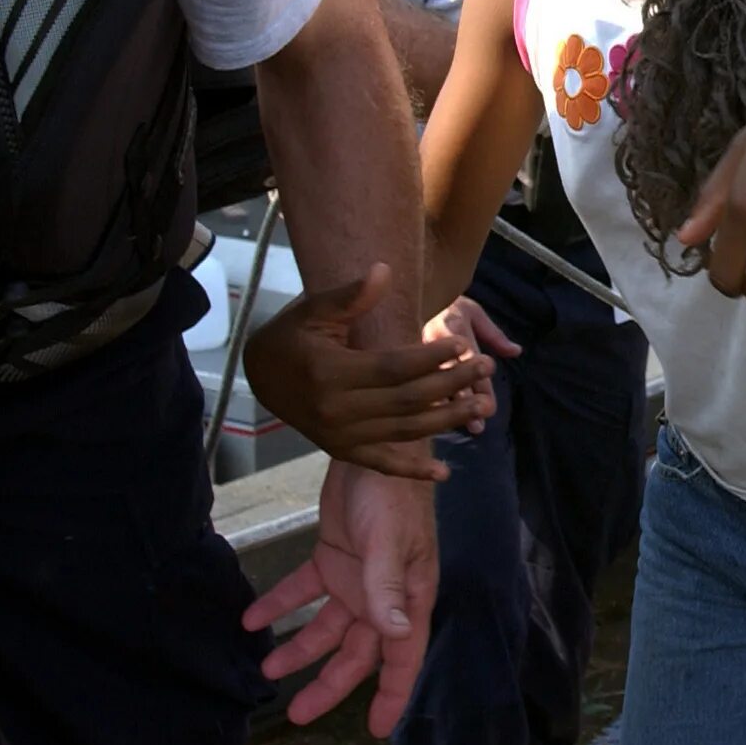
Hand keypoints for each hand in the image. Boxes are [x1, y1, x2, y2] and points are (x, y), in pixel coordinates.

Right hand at [243, 262, 493, 480]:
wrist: (260, 374)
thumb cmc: (293, 335)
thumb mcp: (315, 309)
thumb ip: (352, 295)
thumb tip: (384, 271)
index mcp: (330, 373)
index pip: (392, 368)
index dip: (429, 358)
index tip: (460, 344)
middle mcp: (336, 410)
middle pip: (405, 400)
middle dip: (450, 384)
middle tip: (484, 368)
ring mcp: (339, 435)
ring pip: (402, 432)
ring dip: (446, 420)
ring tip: (482, 405)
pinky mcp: (341, 450)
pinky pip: (381, 463)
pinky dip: (411, 472)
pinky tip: (443, 473)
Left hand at [244, 463, 436, 732]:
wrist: (374, 445)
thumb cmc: (392, 494)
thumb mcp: (388, 542)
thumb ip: (387, 589)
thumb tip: (396, 637)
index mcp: (408, 596)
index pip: (402, 656)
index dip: (392, 695)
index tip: (376, 730)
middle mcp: (383, 595)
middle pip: (357, 652)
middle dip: (329, 685)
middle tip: (297, 715)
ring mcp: (357, 577)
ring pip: (327, 627)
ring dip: (298, 648)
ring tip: (265, 669)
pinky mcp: (333, 557)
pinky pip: (304, 590)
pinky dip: (279, 603)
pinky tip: (251, 617)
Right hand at [422, 297, 519, 430]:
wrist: (410, 294)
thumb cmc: (449, 307)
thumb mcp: (473, 312)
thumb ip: (494, 334)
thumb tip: (516, 351)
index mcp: (450, 327)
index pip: (468, 358)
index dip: (480, 384)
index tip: (490, 406)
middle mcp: (430, 341)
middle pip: (449, 376)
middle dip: (465, 401)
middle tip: (479, 425)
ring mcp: (413, 354)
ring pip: (430, 385)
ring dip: (447, 409)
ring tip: (463, 428)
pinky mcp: (400, 363)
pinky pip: (413, 386)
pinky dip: (425, 405)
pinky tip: (433, 425)